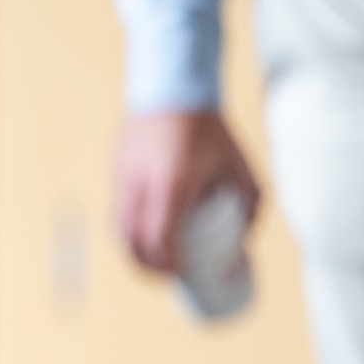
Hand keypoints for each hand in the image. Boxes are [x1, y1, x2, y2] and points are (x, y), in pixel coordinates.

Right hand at [114, 111, 259, 272]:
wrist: (174, 90)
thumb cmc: (211, 131)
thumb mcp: (241, 169)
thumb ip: (248, 206)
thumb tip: (242, 243)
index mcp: (172, 183)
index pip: (159, 238)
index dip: (167, 263)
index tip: (180, 271)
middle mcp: (141, 182)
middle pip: (130, 240)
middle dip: (145, 265)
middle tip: (165, 273)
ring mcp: (122, 175)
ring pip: (117, 226)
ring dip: (131, 248)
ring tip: (150, 258)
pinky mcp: (115, 168)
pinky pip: (116, 206)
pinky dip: (126, 226)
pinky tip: (141, 230)